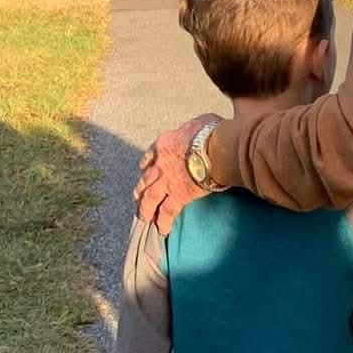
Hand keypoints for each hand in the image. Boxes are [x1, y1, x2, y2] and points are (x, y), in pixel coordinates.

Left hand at [134, 113, 219, 233]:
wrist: (215, 148)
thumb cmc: (212, 133)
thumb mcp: (200, 123)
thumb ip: (195, 129)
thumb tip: (204, 129)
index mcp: (164, 144)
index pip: (148, 156)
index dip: (146, 165)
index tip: (144, 170)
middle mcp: (160, 164)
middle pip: (145, 180)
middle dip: (140, 190)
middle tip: (137, 198)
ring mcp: (167, 181)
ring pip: (149, 197)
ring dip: (145, 208)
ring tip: (144, 217)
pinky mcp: (178, 196)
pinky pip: (167, 212)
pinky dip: (163, 221)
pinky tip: (162, 230)